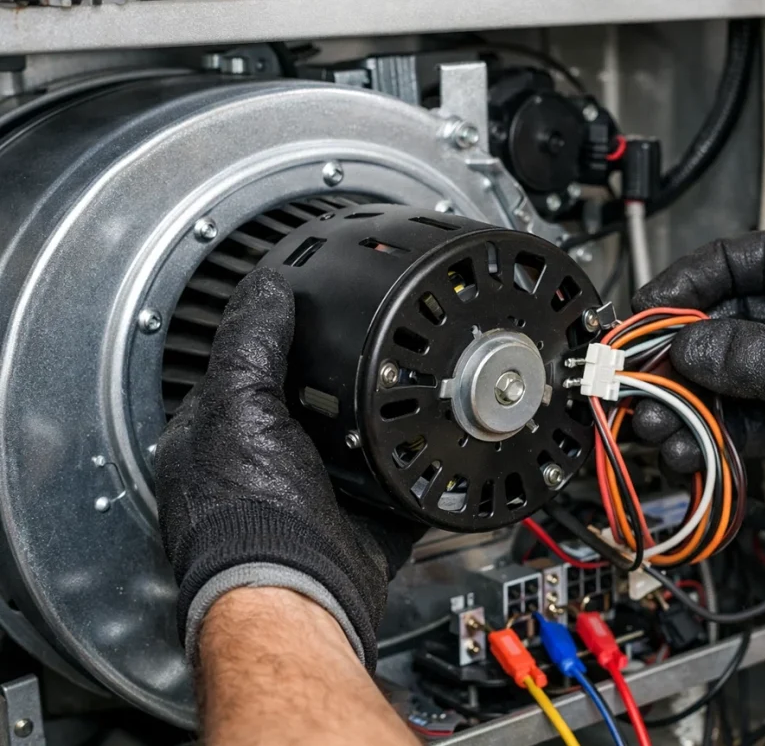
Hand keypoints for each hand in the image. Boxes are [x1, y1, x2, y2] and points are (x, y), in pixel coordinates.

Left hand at [156, 268, 423, 669]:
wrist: (299, 594)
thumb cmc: (249, 514)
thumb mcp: (239, 404)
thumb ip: (251, 341)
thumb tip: (268, 287)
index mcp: (217, 438)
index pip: (246, 370)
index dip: (278, 340)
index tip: (314, 315)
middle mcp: (262, 469)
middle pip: (307, 406)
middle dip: (338, 384)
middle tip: (376, 351)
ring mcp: (311, 498)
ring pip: (351, 444)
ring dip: (378, 425)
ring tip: (411, 387)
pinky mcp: (356, 525)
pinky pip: (390, 487)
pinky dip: (410, 470)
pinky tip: (430, 445)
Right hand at [631, 232, 764, 556]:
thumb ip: (747, 353)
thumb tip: (685, 345)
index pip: (746, 259)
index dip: (692, 277)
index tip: (651, 304)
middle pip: (721, 322)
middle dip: (676, 350)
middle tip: (638, 372)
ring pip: (720, 377)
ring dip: (682, 400)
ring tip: (653, 423)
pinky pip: (732, 421)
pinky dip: (703, 434)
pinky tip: (684, 449)